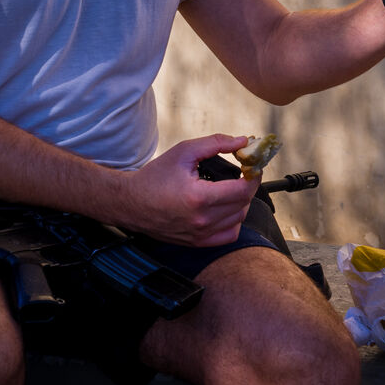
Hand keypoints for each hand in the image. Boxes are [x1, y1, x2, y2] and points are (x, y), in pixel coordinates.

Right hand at [119, 134, 259, 245]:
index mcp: (199, 198)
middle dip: (248, 186)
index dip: (254, 176)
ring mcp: (200, 234)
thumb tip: (242, 141)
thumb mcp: (184, 152)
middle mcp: (201, 220)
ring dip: (241, 202)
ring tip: (231, 189)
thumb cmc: (155, 176)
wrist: (130, 202)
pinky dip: (233, 221)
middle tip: (243, 174)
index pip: (242, 189)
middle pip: (243, 204)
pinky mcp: (197, 243)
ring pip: (238, 219)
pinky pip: (228, 235)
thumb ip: (215, 143)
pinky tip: (225, 208)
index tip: (252, 166)